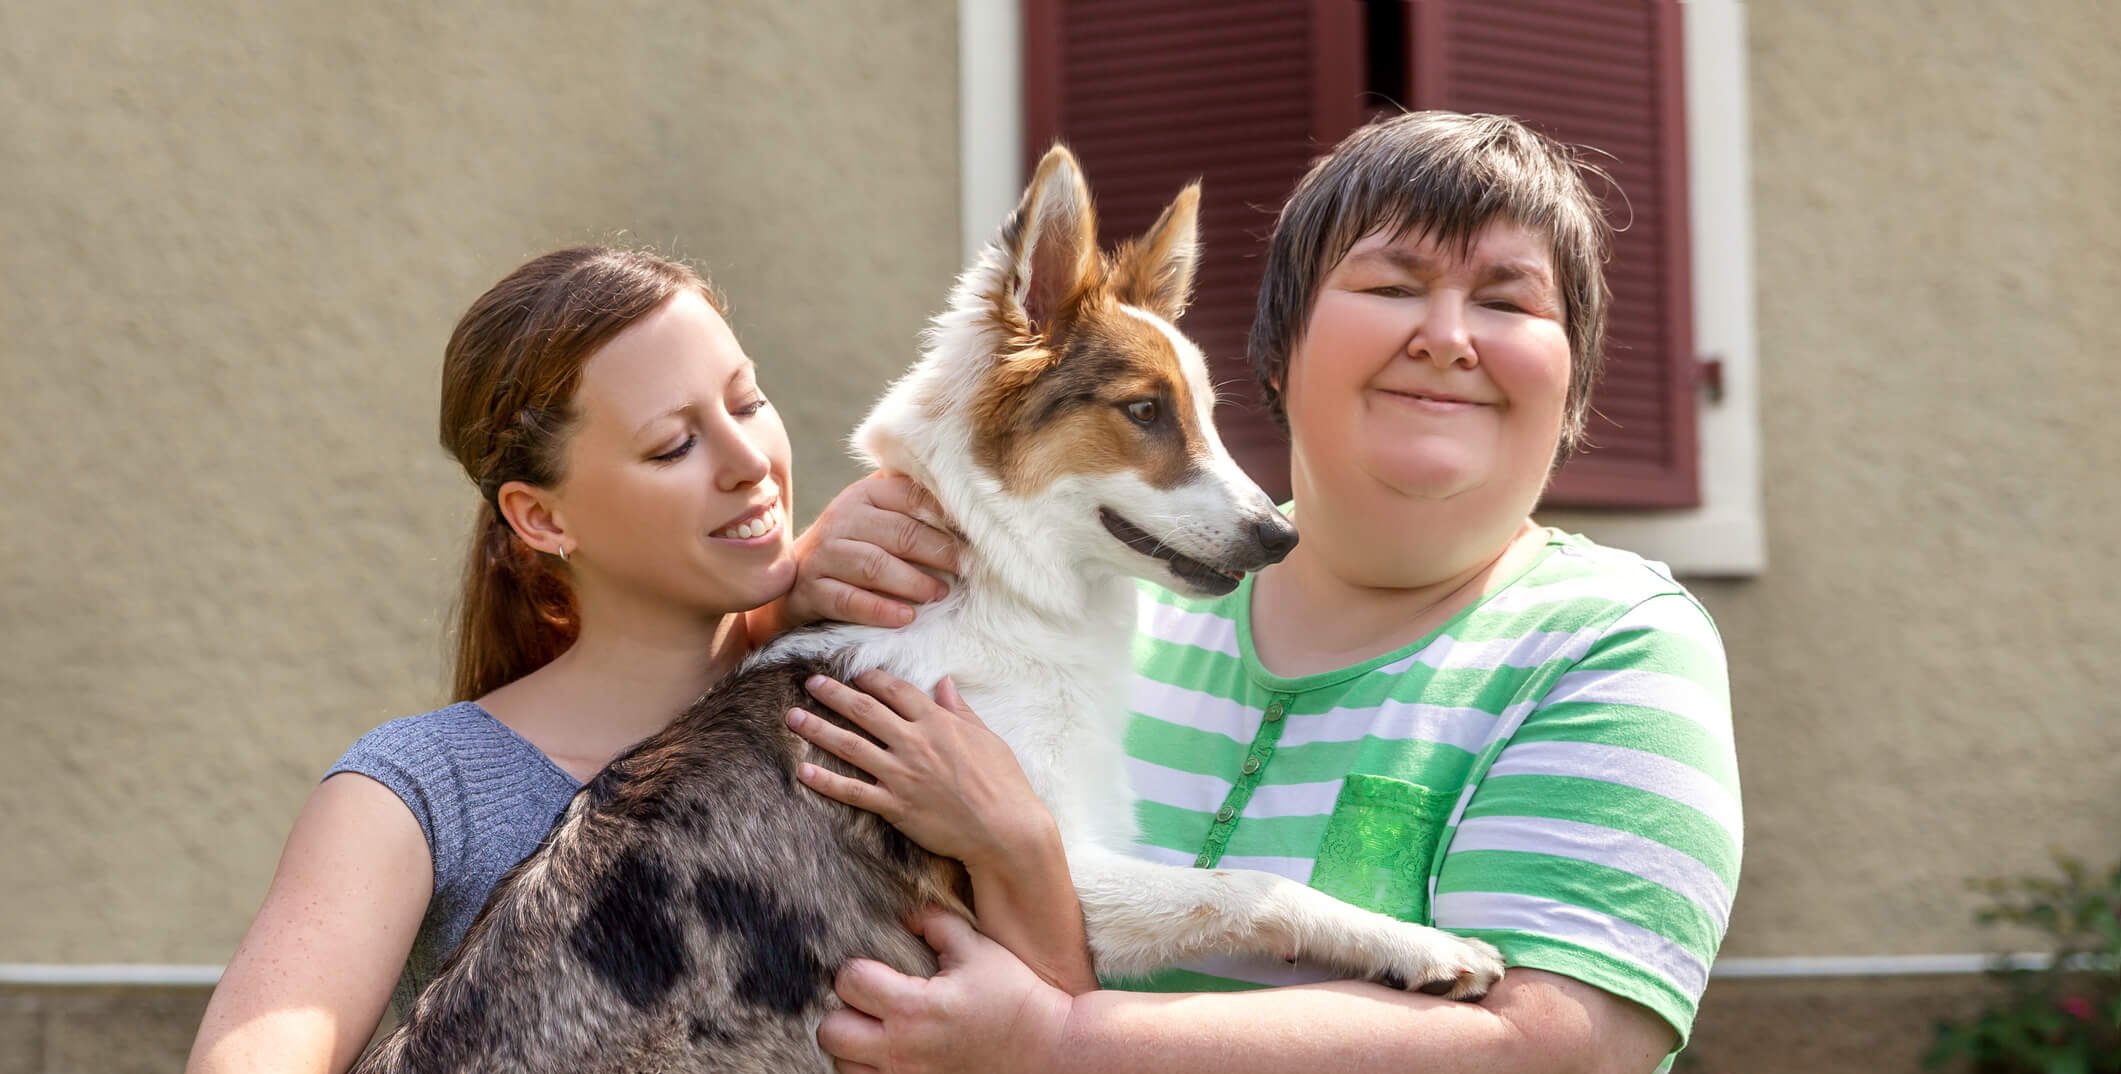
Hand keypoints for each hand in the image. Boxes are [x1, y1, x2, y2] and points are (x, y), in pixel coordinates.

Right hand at [783, 472, 960, 629]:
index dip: (947, 515)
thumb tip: (972, 510)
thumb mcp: (877, 520)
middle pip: (899, 532)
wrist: (794, 582)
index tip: (976, 534)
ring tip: (940, 594)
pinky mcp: (810, 590)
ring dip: (913, 582)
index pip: (911, 496)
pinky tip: (907, 617)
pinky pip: (849, 600)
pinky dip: (881, 610)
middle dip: (938, 552)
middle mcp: (841, 517)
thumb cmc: (854, 549)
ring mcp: (823, 554)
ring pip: (875, 565)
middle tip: (966, 569)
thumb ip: (912, 509)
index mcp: (864, 494)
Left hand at [789, 672, 1052, 871]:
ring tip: (793, 717)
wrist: (1005, 830)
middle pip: (865, 710)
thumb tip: (944, 683)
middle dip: (834, 694)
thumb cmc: (1004, 783)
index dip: (872, 678)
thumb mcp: (987, 737)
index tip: (855, 674)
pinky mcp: (895, 806)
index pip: (896, 690)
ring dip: (818, 729)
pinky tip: (802, 771)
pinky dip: (825, 781)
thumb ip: (959, 710)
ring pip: (850, 745)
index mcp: (938, 722)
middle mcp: (915, 743)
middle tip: (810, 683)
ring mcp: (902, 775)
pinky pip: (852, 791)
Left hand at [818, 907, 1071, 1073]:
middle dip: (844, 1013)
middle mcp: (903, 1051)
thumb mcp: (978, 950)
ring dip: (854, 1049)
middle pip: (830, 1033)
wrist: (1049, 1051)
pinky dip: (872, 1073)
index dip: (856, 970)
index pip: (849, 982)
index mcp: (914, 1007)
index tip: (875, 970)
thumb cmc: (1015, 996)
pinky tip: (892, 1058)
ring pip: (843, 1068)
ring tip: (877, 1034)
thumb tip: (906, 912)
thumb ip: (936, 923)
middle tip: (867, 1006)